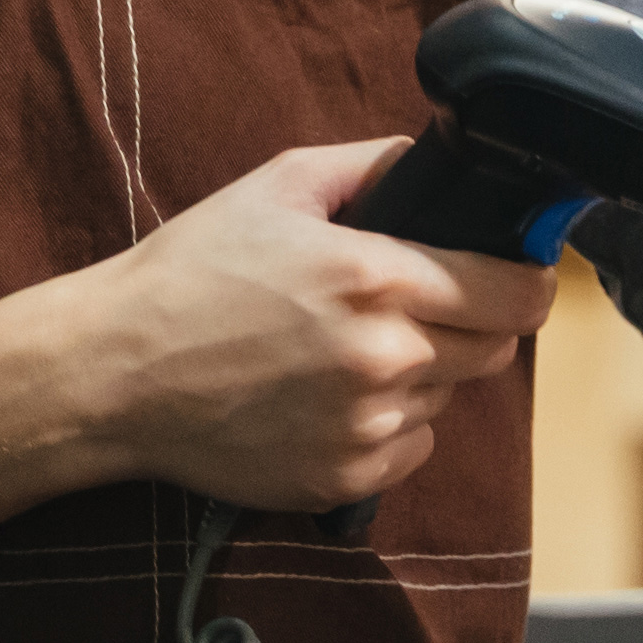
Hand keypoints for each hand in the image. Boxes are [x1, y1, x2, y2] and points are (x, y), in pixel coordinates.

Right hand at [42, 140, 557, 512]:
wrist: (114, 372)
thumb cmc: (191, 271)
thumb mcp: (279, 185)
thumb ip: (373, 165)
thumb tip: (436, 164)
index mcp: (377, 277)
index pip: (515, 294)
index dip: (528, 281)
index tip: (519, 274)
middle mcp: (383, 356)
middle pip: (494, 349)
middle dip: (471, 322)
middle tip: (413, 304)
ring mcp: (364, 425)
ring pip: (447, 396)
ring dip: (421, 373)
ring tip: (345, 349)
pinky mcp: (341, 477)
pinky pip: (410, 448)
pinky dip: (389, 425)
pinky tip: (327, 396)